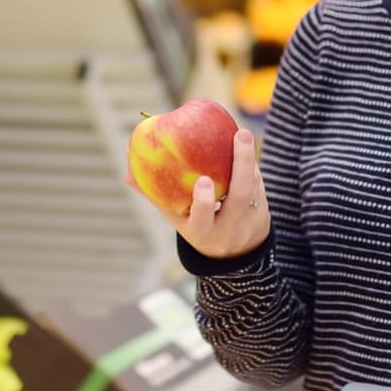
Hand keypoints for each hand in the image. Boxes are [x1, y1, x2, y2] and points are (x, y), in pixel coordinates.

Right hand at [127, 129, 270, 260]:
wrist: (233, 255)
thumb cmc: (196, 224)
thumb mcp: (175, 216)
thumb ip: (153, 192)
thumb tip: (127, 165)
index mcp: (201, 232)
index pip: (203, 219)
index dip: (204, 202)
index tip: (202, 181)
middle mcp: (228, 229)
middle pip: (239, 197)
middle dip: (242, 165)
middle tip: (241, 135)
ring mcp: (249, 222)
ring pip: (252, 188)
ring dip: (248, 161)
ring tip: (241, 136)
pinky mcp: (264, 214)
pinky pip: (259, 186)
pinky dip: (252, 167)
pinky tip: (244, 148)